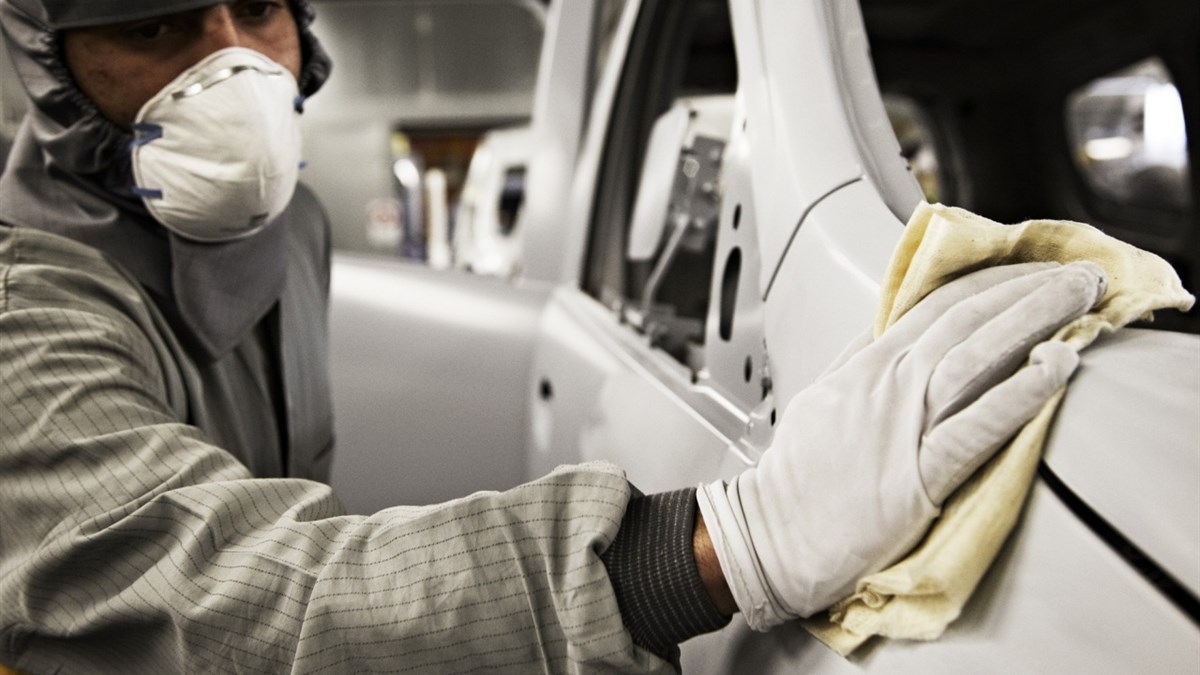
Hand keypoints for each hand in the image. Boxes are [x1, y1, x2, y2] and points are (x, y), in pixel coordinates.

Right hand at [696, 261, 1106, 629]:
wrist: (769, 538)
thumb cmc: (795, 481)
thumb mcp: (821, 399)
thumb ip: (856, 360)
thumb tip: (885, 328)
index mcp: (866, 366)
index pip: (936, 304)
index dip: (991, 280)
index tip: (1032, 269)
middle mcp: (888, 385)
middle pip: (967, 319)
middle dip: (1030, 290)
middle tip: (1081, 274)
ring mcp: (904, 425)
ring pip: (977, 356)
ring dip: (1037, 320)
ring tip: (1083, 299)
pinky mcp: (920, 475)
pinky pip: (978, 426)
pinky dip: (1021, 392)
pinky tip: (1057, 366)